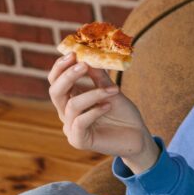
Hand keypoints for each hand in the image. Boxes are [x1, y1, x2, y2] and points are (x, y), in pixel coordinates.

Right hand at [48, 52, 159, 171]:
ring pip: (72, 105)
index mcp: (71, 99)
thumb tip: (89, 55)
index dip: (61, 67)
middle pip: (55, 92)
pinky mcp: (79, 140)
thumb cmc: (123, 113)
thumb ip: (99, 76)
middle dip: (68, 76)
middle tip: (83, 65)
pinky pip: (80, 122)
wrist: (137, 137)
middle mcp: (67, 113)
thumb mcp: (111, 90)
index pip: (56, 81)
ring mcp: (71, 128)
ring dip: (93, 94)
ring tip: (113, 90)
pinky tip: (108, 106)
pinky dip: (94, 111)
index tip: (74, 53)